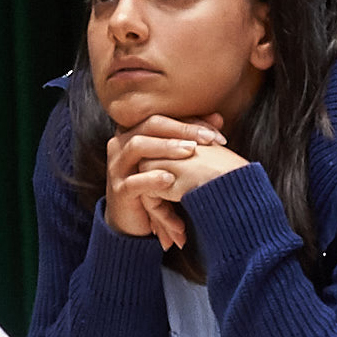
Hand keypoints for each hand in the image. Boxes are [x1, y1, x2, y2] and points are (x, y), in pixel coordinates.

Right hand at [105, 114, 229, 247]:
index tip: (217, 130)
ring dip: (166, 147)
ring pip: (138, 147)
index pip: (164, 117)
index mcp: (135, 132)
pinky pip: (133, 182)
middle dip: (182, 130)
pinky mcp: (119, 191)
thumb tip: (218, 118)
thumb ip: (192, 139)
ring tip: (190, 151)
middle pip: (150, 125)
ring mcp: (117, 167)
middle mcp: (122, 144)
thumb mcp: (174, 161)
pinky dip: (152, 179)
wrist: (135, 219)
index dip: (190, 121)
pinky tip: (170, 179)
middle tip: (207, 138)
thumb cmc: (159, 184)